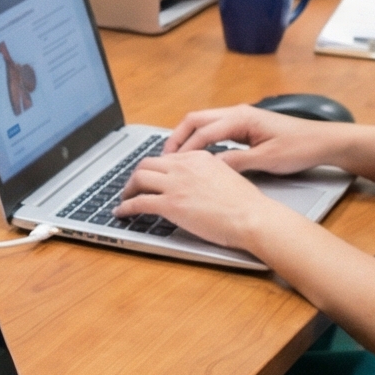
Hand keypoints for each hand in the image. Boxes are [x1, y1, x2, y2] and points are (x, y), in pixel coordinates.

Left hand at [118, 148, 288, 253]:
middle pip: (147, 163)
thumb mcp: (227, 175)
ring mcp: (176, 184)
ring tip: (124, 198)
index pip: (167, 158)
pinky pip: (139, 202)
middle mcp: (185, 166)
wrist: (252, 217)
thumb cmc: (247, 204)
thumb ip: (207, 174)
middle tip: (133, 186)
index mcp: (199, 157)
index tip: (151, 177)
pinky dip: (125, 207)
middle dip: (136, 175)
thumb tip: (197, 183)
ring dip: (127, 189)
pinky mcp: (170, 204)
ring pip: (138, 178)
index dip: (155, 169)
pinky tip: (121, 212)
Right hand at [163, 103, 350, 174]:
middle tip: (165, 157)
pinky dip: (201, 139)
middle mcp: (238, 113)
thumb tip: (210, 167)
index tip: (172, 164)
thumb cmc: (300, 147)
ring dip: (188, 137)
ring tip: (176, 156)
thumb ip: (236, 161)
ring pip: (204, 122)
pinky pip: (215, 129)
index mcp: (241, 118)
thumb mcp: (267, 159)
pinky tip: (198, 154)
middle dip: (178, 137)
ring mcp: (241, 117)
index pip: (204, 132)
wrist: (324, 141)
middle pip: (196, 120)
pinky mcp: (245, 126)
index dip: (186, 149)